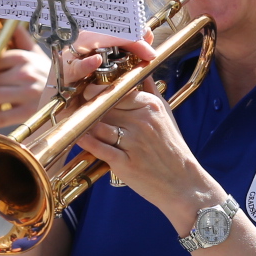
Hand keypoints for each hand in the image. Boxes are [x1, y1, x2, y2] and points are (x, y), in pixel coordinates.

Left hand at [72, 83, 221, 233]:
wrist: (182, 183)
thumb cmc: (173, 149)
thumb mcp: (167, 115)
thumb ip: (152, 91)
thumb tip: (143, 71)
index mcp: (150, 106)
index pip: (115, 90)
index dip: (97, 90)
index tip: (87, 92)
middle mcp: (141, 121)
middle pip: (103, 106)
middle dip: (86, 105)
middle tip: (74, 105)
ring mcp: (132, 142)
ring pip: (97, 125)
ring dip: (83, 123)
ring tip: (72, 121)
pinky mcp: (124, 162)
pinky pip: (98, 147)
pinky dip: (85, 142)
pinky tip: (78, 137)